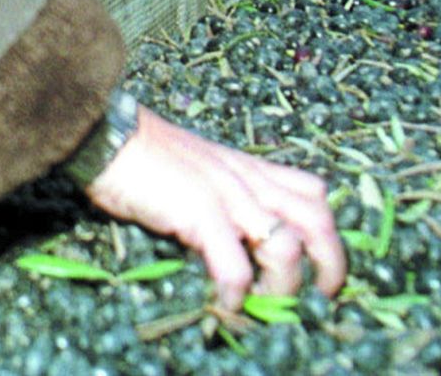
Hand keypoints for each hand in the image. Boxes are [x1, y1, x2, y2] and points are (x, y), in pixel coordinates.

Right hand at [83, 106, 346, 309]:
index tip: (324, 267)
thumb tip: (239, 240)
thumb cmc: (146, 156)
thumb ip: (226, 196)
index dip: (330, 233)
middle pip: (318, 220)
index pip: (314, 193)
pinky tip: (227, 304)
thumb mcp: (202, 169)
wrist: (109, 136)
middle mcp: (250, 180)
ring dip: (283, 286)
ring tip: (265, 304)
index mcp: (252, 168)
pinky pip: (234, 264)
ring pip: (286, 246)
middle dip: (331, 263)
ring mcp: (228, 196)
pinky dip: (237, 292)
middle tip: (322, 295)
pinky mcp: (200, 213)